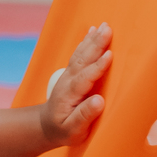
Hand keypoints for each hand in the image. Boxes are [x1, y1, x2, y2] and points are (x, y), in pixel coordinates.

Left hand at [42, 22, 111, 147]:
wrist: (47, 125)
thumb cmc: (63, 130)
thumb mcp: (72, 130)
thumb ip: (84, 116)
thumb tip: (99, 101)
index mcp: (70, 95)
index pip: (85, 78)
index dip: (97, 67)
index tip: (109, 55)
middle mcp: (69, 81)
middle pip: (83, 60)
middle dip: (96, 44)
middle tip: (108, 29)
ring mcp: (70, 75)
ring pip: (82, 54)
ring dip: (93, 39)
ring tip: (104, 26)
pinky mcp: (73, 72)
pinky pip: (81, 54)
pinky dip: (87, 41)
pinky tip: (93, 31)